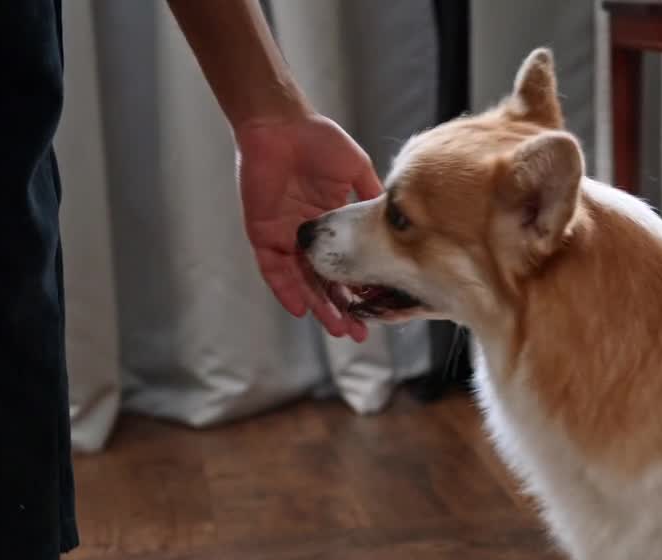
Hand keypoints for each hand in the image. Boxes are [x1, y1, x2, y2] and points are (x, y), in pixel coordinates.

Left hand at [235, 113, 381, 340]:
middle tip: (358, 332)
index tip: (377, 308)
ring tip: (338, 328)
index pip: (347, 264)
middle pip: (326, 282)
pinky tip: (301, 309)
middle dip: (341, 308)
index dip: (360, 288)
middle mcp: (309, 235)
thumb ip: (372, 198)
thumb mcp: (357, 172)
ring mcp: (285, 236)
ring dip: (319, 306)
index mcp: (332, 223)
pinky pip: (274, 269)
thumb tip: (398, 221)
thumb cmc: (319, 140)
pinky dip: (286, 289)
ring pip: (303, 281)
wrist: (282, 124)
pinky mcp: (263, 233)